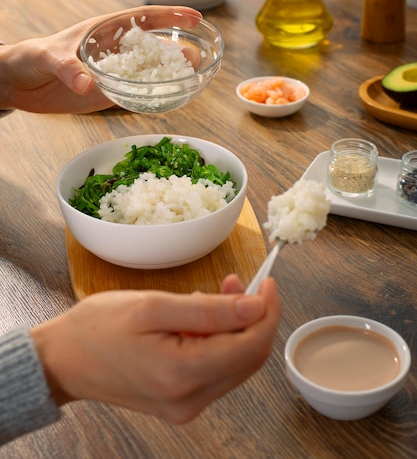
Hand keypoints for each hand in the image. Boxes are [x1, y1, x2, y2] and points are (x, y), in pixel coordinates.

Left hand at [0, 5, 200, 113]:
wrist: (18, 84)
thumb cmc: (30, 58)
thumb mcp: (47, 56)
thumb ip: (67, 67)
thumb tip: (88, 84)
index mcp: (103, 30)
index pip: (142, 18)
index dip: (169, 16)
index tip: (193, 17)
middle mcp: (113, 51)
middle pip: (151, 47)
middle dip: (175, 50)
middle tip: (195, 58)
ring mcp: (113, 74)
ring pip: (147, 72)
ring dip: (169, 75)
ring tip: (190, 78)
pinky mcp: (107, 95)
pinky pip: (135, 95)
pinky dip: (153, 97)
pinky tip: (168, 99)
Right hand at [31, 276, 279, 423]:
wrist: (61, 360)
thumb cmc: (98, 327)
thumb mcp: (154, 306)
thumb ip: (210, 310)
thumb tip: (255, 307)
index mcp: (183, 375)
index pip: (251, 346)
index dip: (267, 312)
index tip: (267, 283)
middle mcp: (190, 400)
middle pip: (248, 358)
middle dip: (251, 317)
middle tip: (237, 282)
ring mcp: (185, 406)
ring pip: (234, 365)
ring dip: (234, 327)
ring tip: (217, 294)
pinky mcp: (179, 403)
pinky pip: (215, 371)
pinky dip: (218, 342)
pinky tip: (202, 319)